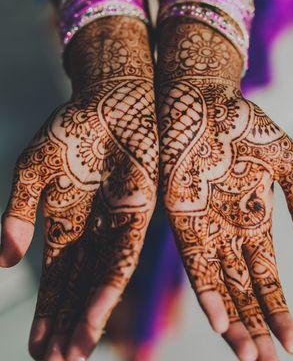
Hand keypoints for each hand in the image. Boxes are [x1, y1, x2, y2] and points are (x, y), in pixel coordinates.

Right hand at [0, 17, 157, 359]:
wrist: (111, 98)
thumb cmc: (70, 129)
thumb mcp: (34, 168)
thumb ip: (18, 211)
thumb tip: (5, 259)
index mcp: (64, 221)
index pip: (55, 277)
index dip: (47, 312)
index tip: (36, 349)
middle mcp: (92, 229)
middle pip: (78, 285)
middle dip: (66, 324)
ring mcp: (116, 221)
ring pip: (102, 276)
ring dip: (87, 312)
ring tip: (76, 350)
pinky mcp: (138, 207)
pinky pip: (125, 248)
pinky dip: (110, 279)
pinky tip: (99, 308)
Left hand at [157, 20, 292, 360]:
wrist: (205, 99)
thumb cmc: (245, 124)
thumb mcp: (285, 160)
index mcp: (254, 218)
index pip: (267, 276)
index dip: (279, 310)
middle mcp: (227, 229)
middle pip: (242, 288)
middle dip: (254, 325)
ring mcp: (204, 223)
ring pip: (219, 281)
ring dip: (232, 318)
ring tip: (246, 352)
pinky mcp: (181, 212)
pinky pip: (193, 257)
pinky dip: (207, 288)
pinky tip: (218, 317)